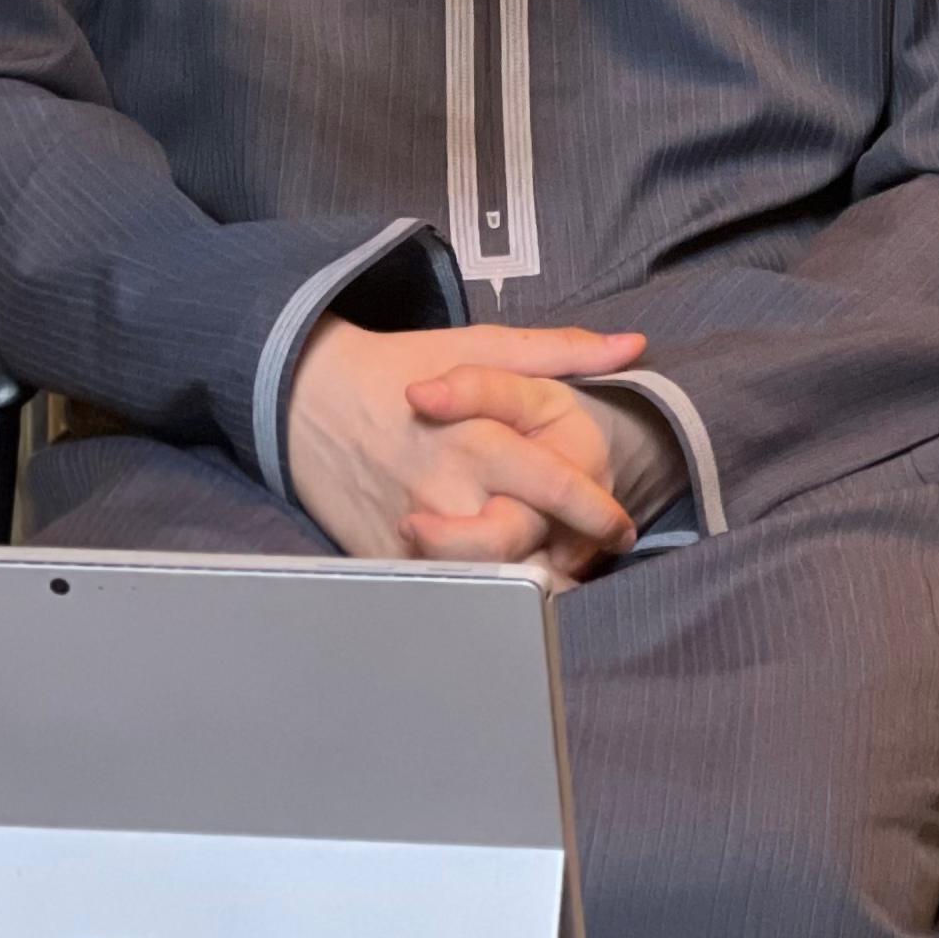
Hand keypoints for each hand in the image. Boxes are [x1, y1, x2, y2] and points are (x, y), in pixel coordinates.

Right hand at [286, 318, 647, 585]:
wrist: (305, 395)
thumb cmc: (402, 366)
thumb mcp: (480, 345)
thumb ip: (560, 351)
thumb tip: (633, 346)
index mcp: (477, 439)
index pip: (555, 487)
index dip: (597, 513)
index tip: (619, 527)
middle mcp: (446, 492)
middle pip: (522, 549)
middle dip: (563, 560)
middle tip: (585, 558)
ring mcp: (411, 534)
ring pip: (485, 583)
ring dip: (523, 585)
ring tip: (547, 575)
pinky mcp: (385, 560)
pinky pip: (443, 590)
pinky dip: (474, 592)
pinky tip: (494, 581)